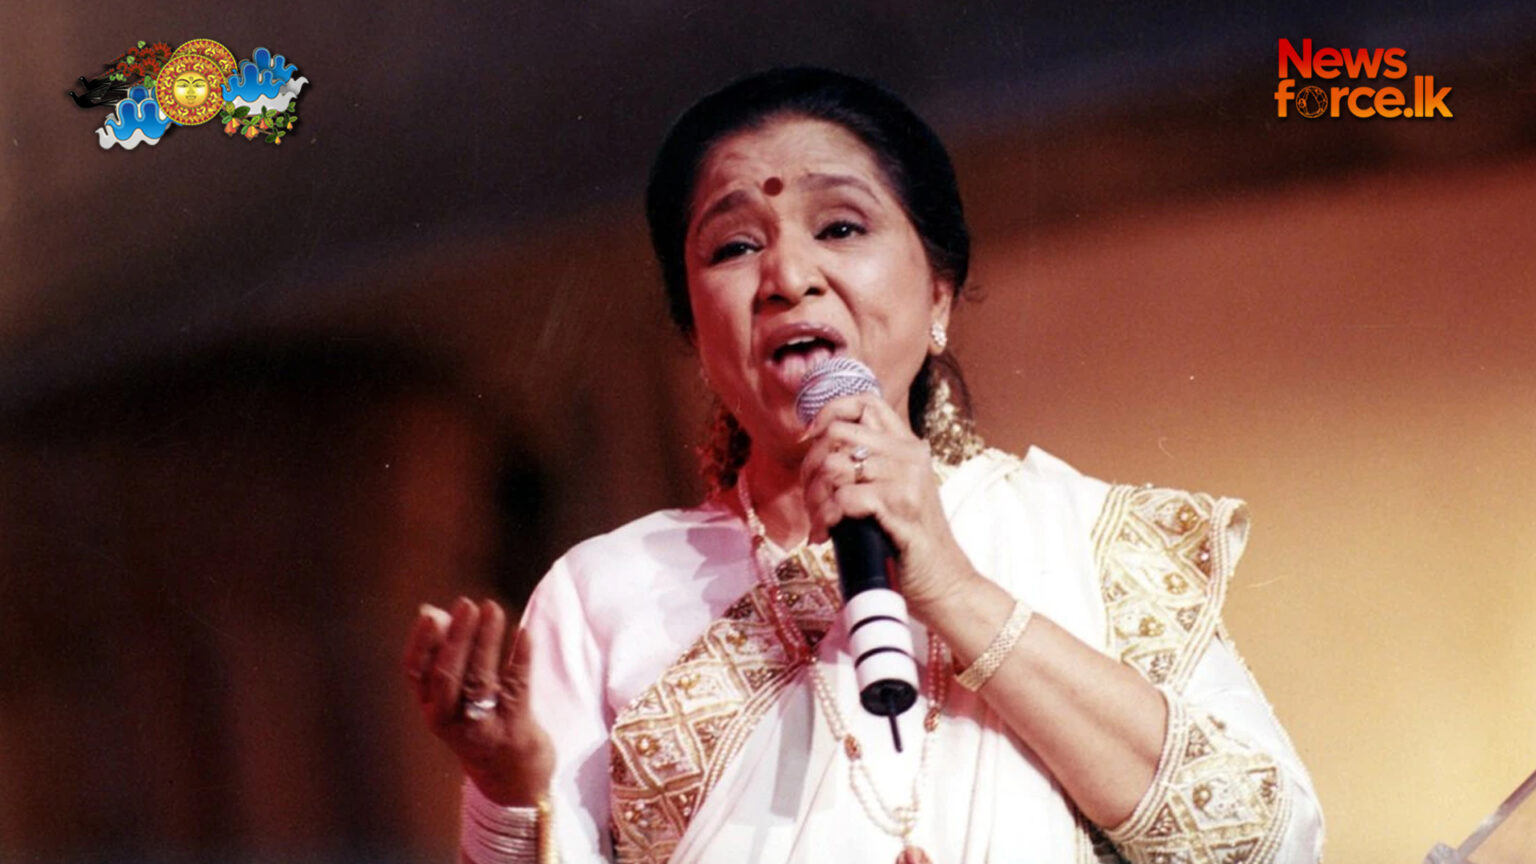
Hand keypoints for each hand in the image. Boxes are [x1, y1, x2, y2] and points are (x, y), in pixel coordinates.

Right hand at [402, 597, 554, 805]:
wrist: (510, 773)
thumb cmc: (476, 719)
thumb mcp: (451, 696)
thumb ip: (441, 654)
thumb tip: (430, 610)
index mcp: (430, 709)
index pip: (416, 673)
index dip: (421, 643)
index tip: (431, 615)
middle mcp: (450, 720)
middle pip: (448, 676)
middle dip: (457, 638)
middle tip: (466, 605)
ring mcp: (483, 725)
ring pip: (480, 679)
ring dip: (486, 640)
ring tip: (492, 609)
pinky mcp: (515, 725)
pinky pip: (517, 685)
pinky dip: (520, 656)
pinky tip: (522, 632)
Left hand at [798, 392, 979, 619]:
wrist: (943, 580)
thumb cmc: (907, 540)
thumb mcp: (890, 493)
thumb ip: (865, 468)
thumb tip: (815, 453)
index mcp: (907, 446)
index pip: (865, 401)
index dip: (829, 412)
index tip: (810, 440)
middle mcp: (910, 454)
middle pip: (838, 433)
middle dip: (810, 467)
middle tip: (810, 499)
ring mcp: (908, 478)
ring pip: (834, 467)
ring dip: (815, 500)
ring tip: (819, 523)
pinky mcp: (901, 506)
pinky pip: (844, 498)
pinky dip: (827, 517)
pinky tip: (827, 534)